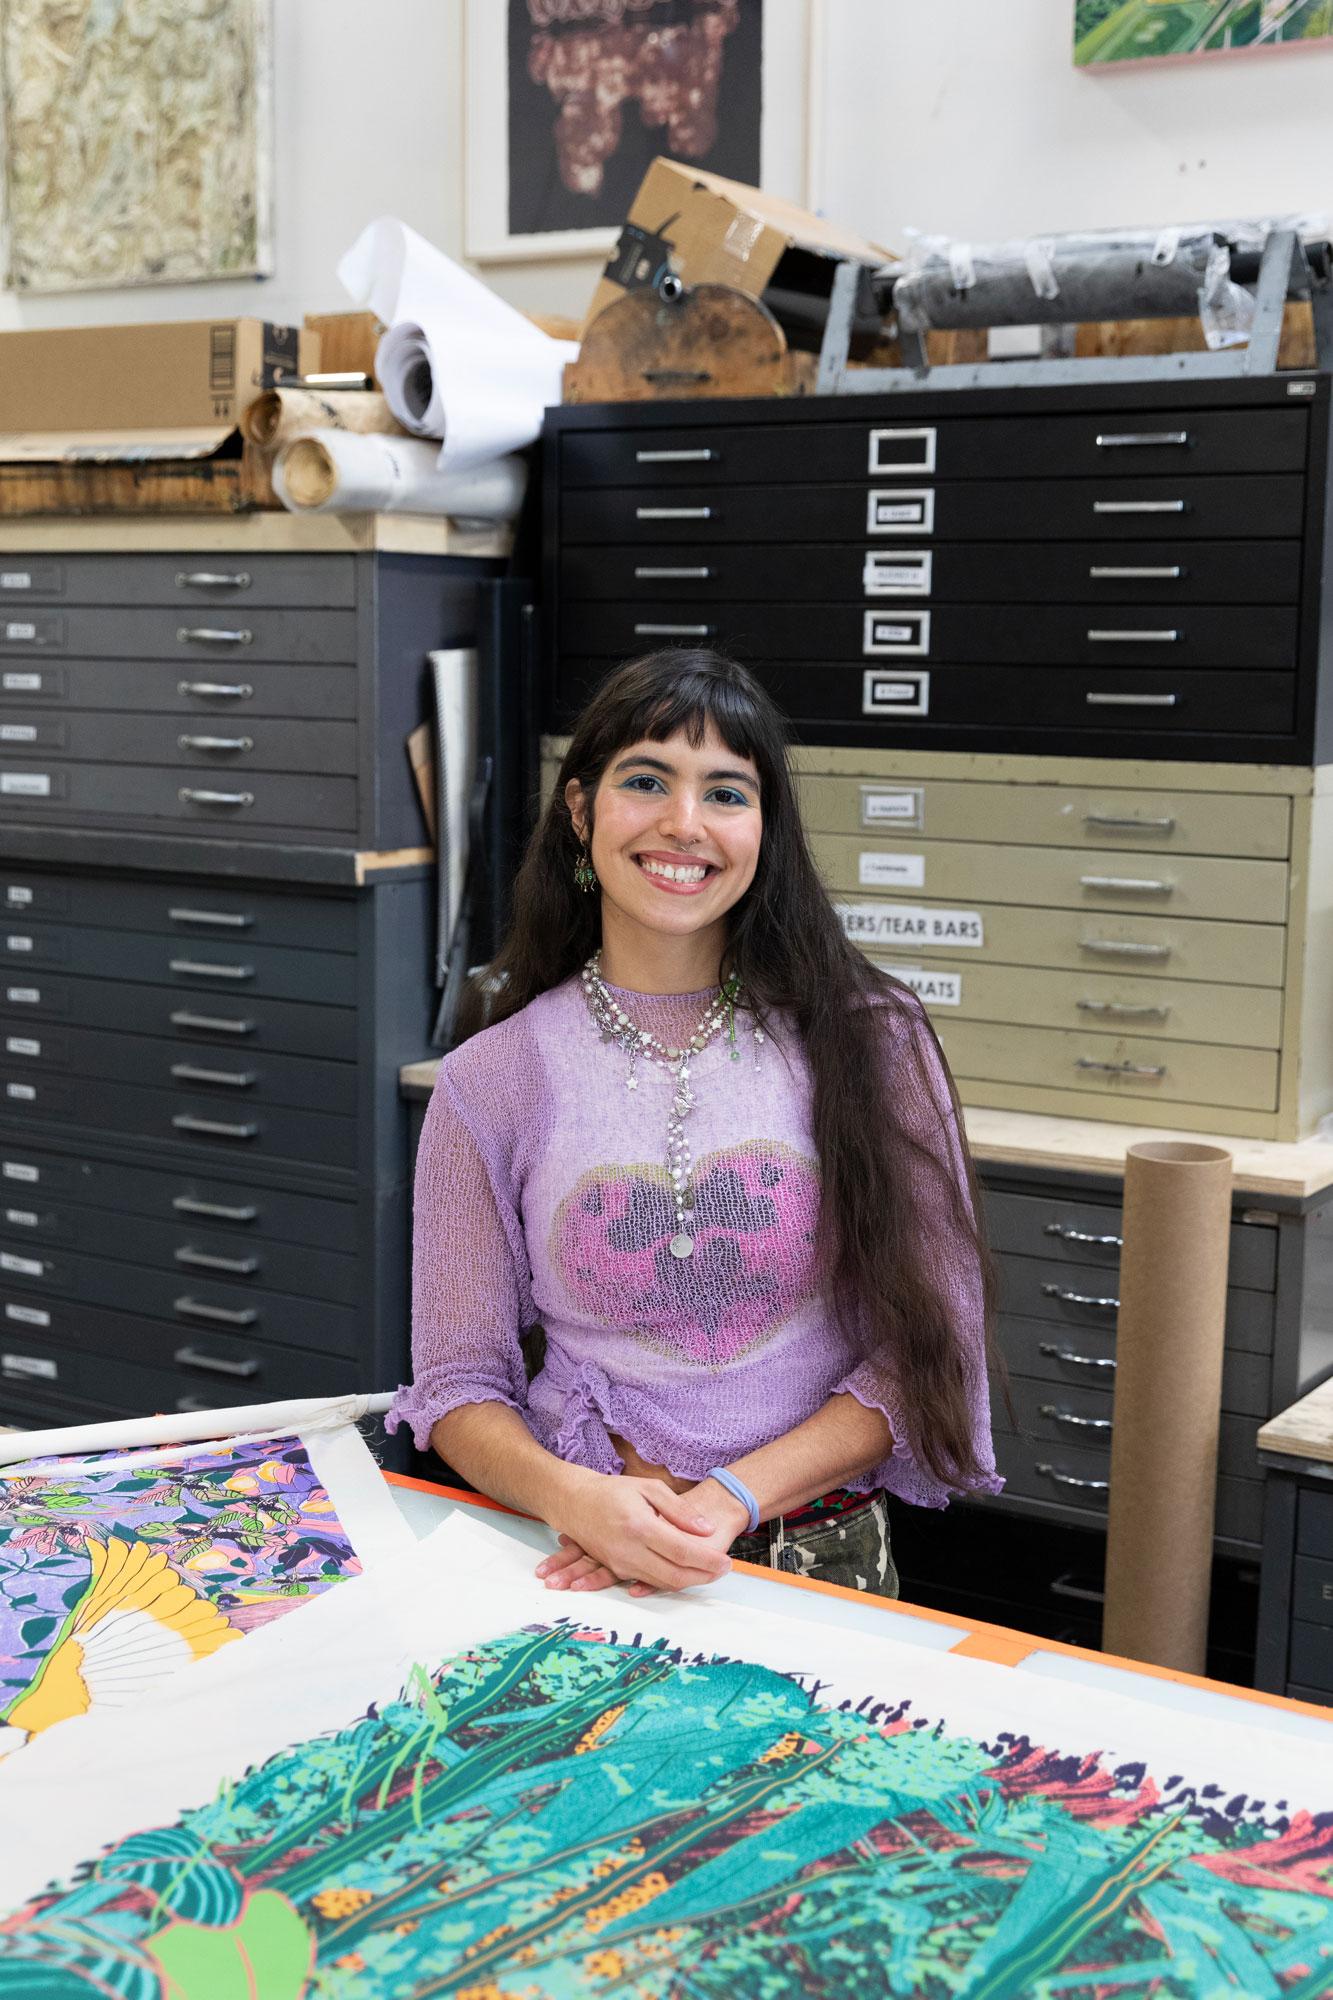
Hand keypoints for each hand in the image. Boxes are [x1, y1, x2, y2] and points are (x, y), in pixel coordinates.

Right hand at [535, 1472, 735, 1597]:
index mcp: (640, 1526)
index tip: (727, 1561)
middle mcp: (629, 1550)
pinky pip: (648, 1581)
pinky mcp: (616, 1570)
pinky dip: (669, 1580)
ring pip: (662, 1583)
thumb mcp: (649, 1489)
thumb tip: (707, 1530)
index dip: (708, 1560)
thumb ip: (680, 1511)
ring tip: (710, 1571)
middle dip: (704, 1576)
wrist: (573, 1502)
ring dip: (689, 1581)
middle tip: (724, 1569)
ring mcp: (620, 1564)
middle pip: (674, 1575)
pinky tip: (685, 1573)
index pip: (682, 1551)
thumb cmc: (613, 1491)